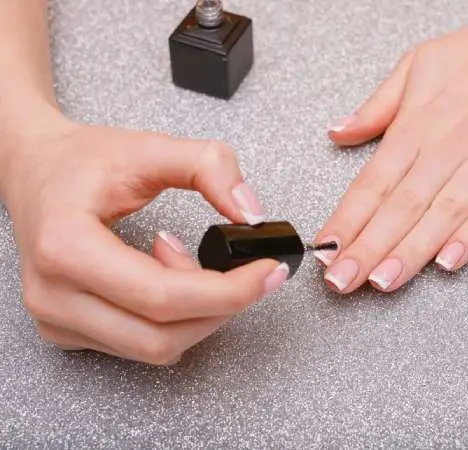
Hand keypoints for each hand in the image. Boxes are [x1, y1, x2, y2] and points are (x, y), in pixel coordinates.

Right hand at [0, 120, 288, 364]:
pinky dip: (174, 319)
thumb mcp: (150, 147)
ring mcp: (57, 320)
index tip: (268, 272)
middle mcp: (54, 295)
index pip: (163, 298)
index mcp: (67, 248)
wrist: (35, 173)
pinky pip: (141, 345)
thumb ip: (210, 167)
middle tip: (247, 271)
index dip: (229, 292)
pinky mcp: (66, 332)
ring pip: (156, 348)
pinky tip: (167, 277)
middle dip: (221, 307)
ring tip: (188, 260)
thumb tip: (250, 214)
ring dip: (197, 312)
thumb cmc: (79, 162)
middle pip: (163, 336)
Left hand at [315, 1, 467, 292]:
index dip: (346, 221)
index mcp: (416, 126)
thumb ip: (374, 108)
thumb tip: (337, 133)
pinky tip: (448, 262)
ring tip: (384, 281)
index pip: (371, 183)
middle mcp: (447, 146)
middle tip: (343, 281)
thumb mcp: (413, 65)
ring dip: (411, 251)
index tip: (325, 252)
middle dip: (368, 248)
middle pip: (401, 206)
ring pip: (443, 214)